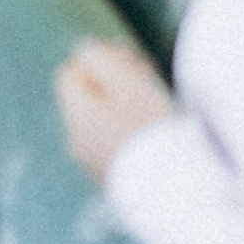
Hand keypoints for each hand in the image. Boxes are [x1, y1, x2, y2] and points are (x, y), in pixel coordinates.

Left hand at [52, 39, 176, 182]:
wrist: (173, 194)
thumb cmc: (152, 132)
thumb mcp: (127, 83)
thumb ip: (99, 58)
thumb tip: (83, 49)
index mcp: (76, 117)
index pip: (70, 73)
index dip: (98, 59)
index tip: (133, 60)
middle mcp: (76, 142)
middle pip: (85, 97)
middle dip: (113, 80)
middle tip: (148, 75)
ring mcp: (92, 164)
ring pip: (99, 120)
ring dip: (123, 105)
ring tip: (155, 103)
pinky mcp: (111, 179)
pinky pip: (111, 143)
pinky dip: (127, 130)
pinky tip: (154, 132)